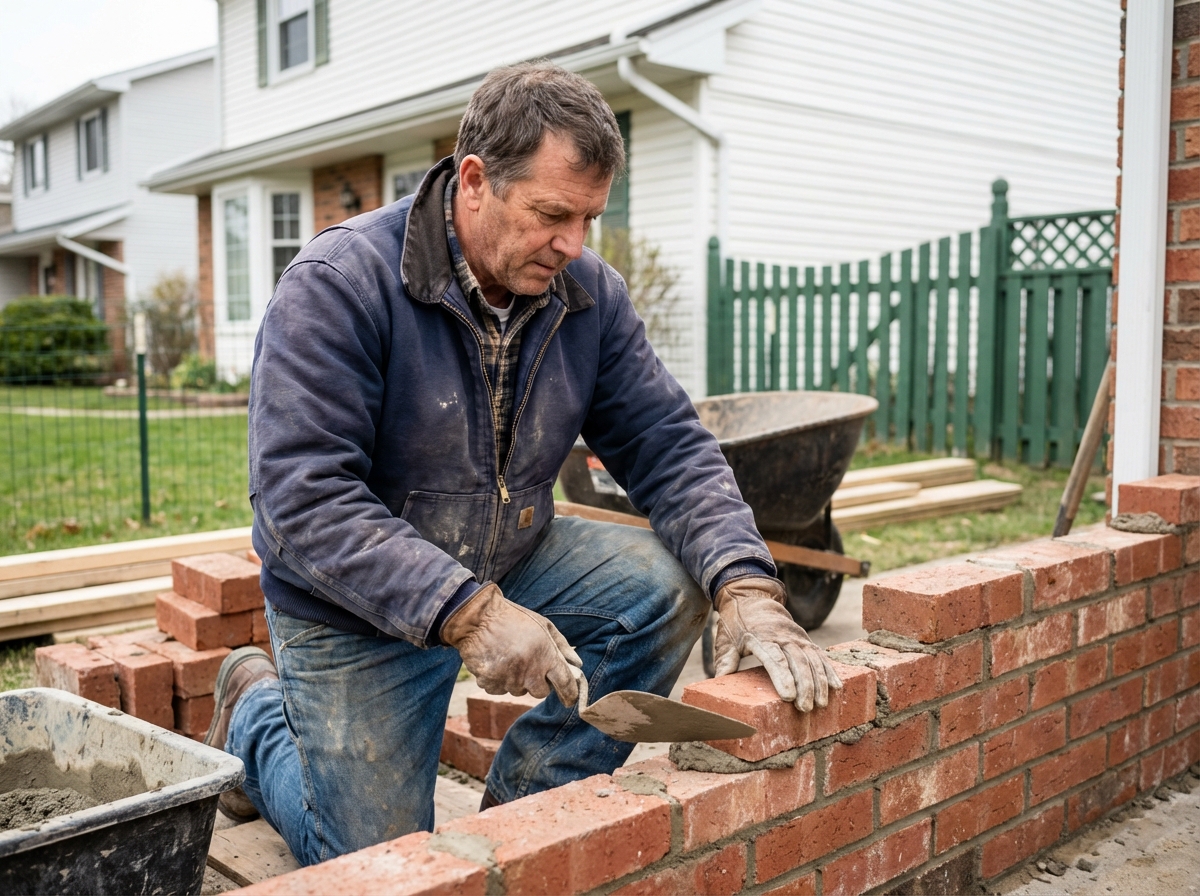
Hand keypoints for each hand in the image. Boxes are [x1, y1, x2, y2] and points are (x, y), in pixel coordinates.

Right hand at [441, 583, 581, 704]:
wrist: (478, 618)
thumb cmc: (514, 619)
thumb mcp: (544, 625)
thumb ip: (563, 646)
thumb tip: (577, 665)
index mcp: (546, 656)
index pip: (565, 684)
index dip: (570, 694)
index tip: (570, 698)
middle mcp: (529, 672)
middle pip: (541, 692)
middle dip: (539, 682)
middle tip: (531, 665)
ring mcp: (508, 680)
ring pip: (520, 690)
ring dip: (518, 680)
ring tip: (510, 657)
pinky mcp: (490, 684)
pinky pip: (501, 689)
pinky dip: (500, 680)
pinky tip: (497, 661)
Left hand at [712, 576, 842, 711]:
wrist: (752, 598)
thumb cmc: (737, 623)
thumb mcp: (726, 640)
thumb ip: (725, 660)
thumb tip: (719, 681)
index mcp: (760, 637)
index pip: (774, 658)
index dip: (782, 677)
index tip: (788, 696)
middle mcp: (782, 636)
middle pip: (797, 661)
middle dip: (804, 685)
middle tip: (806, 708)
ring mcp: (797, 637)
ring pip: (812, 660)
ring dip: (819, 682)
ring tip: (821, 704)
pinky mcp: (805, 639)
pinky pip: (821, 656)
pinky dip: (830, 671)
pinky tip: (836, 687)